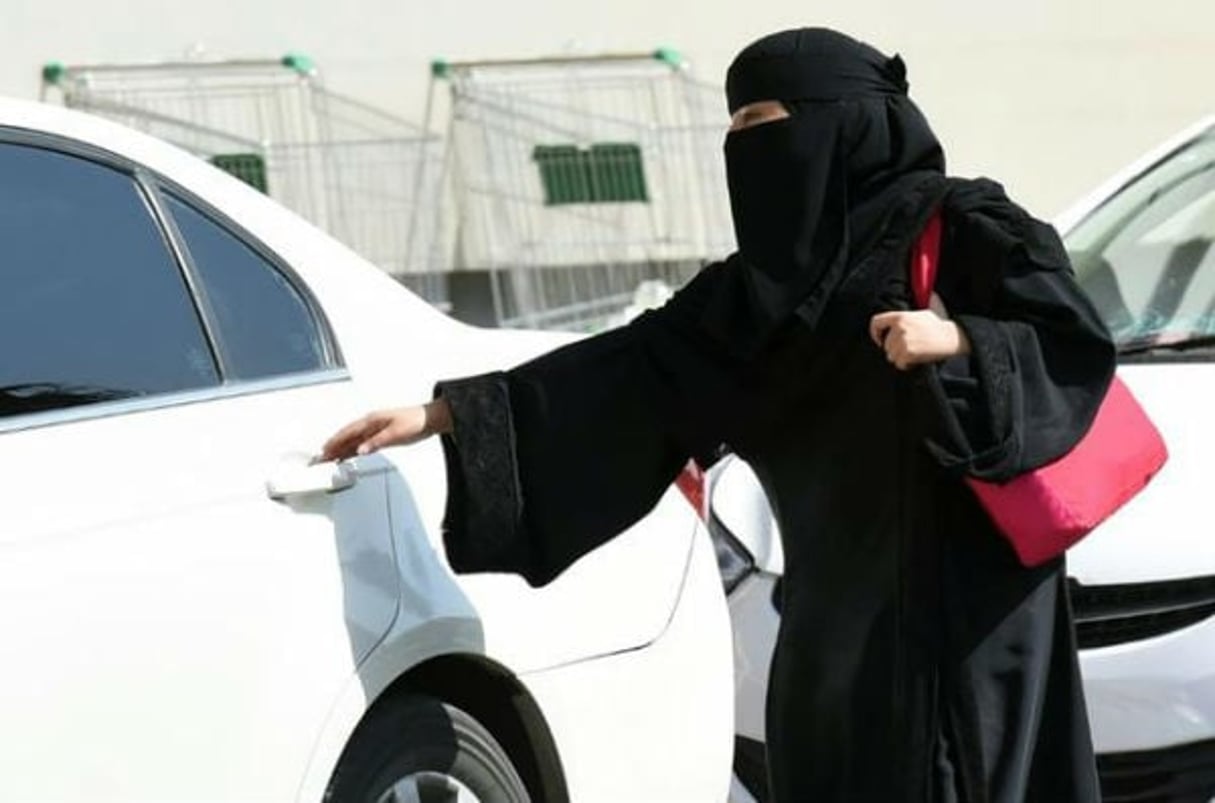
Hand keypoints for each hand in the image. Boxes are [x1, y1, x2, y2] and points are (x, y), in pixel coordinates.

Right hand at [320, 399, 451, 461]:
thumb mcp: (396, 433)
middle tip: (321, 458)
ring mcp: (375, 431)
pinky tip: (348, 456)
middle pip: (347, 437)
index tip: (324, 450)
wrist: (429, 420)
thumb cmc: (415, 421)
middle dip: (333, 447)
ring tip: (330, 459)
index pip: (348, 432)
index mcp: (372, 420)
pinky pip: (362, 444)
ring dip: (341, 449)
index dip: (335, 441)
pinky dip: (353, 450)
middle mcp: (371, 425)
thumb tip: (360, 450)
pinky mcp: (381, 437)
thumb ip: (376, 442)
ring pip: (353, 441)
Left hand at [869, 299, 970, 370]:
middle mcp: (899, 327)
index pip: (876, 322)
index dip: (875, 332)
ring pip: (891, 356)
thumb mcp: (928, 310)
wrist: (952, 338)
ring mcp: (903, 341)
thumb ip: (921, 303)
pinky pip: (899, 364)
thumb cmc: (941, 325)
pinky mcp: (908, 353)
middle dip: (895, 349)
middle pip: (885, 345)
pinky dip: (906, 365)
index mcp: (900, 316)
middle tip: (910, 347)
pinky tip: (916, 360)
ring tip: (914, 352)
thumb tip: (930, 292)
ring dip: (900, 358)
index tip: (879, 340)